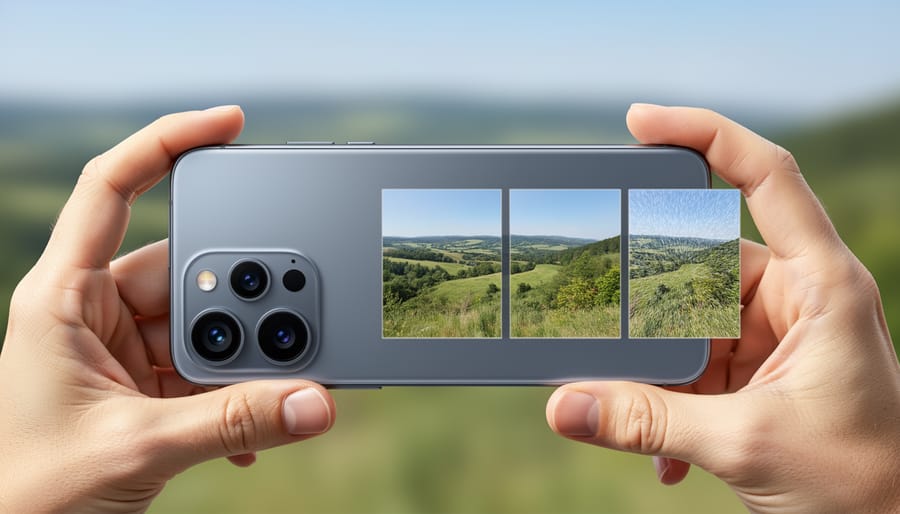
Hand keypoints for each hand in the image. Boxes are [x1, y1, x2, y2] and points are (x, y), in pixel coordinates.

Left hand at [0, 107, 334, 512]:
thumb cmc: (30, 494)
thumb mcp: (136, 447)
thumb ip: (231, 421)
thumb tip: (314, 401)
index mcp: (64, 296)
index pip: (111, 188)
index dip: (167, 142)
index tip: (230, 124)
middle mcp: (95, 311)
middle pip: (185, 265)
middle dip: (236, 295)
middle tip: (285, 312)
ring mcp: (124, 349)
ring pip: (205, 322)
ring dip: (243, 354)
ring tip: (275, 381)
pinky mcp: (146, 384)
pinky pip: (208, 367)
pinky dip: (236, 391)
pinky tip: (253, 426)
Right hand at [546, 105, 899, 512]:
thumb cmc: (864, 483)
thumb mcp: (747, 444)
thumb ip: (648, 422)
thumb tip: (563, 406)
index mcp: (819, 285)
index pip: (765, 176)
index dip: (704, 134)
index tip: (639, 122)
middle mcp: (795, 298)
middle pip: (701, 259)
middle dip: (648, 294)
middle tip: (596, 308)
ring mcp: (773, 336)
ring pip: (687, 321)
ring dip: (656, 366)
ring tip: (630, 401)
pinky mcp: (755, 373)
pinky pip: (694, 367)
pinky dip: (669, 402)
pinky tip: (662, 449)